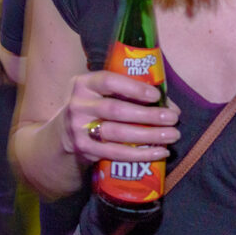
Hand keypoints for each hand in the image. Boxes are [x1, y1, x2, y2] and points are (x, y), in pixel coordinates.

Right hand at [60, 70, 179, 164]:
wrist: (62, 134)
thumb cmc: (92, 109)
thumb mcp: (99, 94)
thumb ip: (127, 94)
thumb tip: (170, 105)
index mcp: (83, 84)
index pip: (107, 81)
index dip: (133, 88)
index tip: (156, 95)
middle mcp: (78, 104)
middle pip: (116, 109)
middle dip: (148, 114)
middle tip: (173, 118)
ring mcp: (78, 128)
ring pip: (118, 132)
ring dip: (149, 134)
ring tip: (172, 135)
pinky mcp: (84, 148)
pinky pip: (116, 152)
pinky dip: (141, 153)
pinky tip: (160, 152)